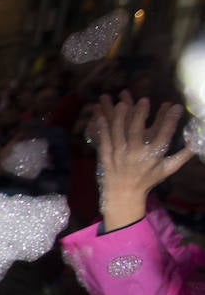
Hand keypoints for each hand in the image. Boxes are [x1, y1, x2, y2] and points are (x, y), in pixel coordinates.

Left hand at [94, 92, 193, 230]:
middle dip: (140, 114)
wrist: (124, 194)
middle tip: (144, 100)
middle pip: (137, 131)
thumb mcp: (168, 168)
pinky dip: (102, 128)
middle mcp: (136, 155)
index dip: (170, 120)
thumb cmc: (148, 179)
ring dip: (119, 117)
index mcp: (153, 157)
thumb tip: (199, 141)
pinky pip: (103, 140)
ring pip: (118, 132)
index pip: (164, 135)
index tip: (176, 106)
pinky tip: (100, 116)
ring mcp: (119, 156)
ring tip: (122, 103)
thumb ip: (183, 154)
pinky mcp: (106, 157)